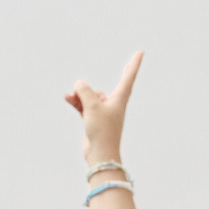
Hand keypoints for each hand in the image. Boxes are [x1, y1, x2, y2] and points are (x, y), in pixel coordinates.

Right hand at [63, 48, 142, 166]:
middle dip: (122, 76)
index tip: (141, 53)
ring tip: (71, 96)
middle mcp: (113, 105)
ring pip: (92, 96)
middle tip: (130, 65)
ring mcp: (103, 113)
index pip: (128, 78)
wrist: (100, 155)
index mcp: (119, 100)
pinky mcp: (93, 121)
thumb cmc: (102, 131)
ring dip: (81, 94)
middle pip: (114, 85)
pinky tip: (68, 98)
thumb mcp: (92, 106)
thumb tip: (79, 84)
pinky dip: (77, 102)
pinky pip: (84, 106)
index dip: (134, 65)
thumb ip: (84, 90)